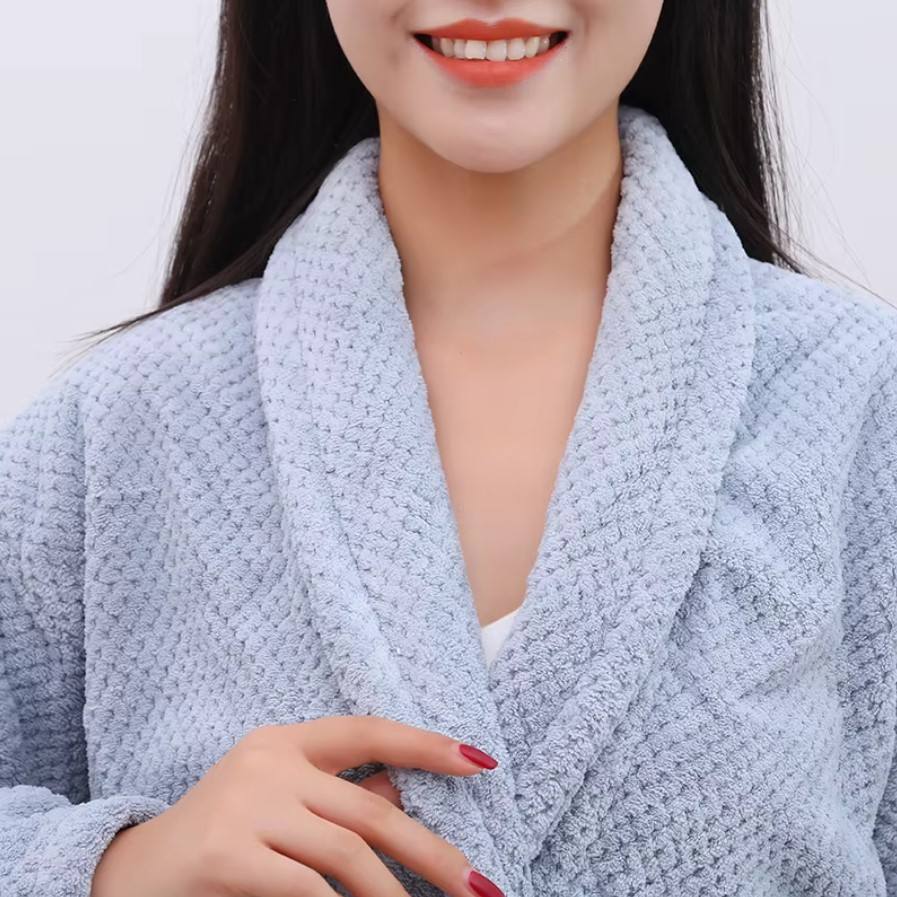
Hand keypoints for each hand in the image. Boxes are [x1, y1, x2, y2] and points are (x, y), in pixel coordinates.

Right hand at [89, 715, 501, 896]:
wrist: (132, 874)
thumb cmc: (222, 839)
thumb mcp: (279, 805)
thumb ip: (334, 799)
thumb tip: (403, 797)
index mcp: (284, 741)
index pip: (368, 731)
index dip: (426, 745)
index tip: (482, 763)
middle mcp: (268, 760)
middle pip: (370, 807)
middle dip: (432, 852)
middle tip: (480, 888)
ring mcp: (246, 802)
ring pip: (346, 852)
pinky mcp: (226, 850)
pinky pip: (306, 887)